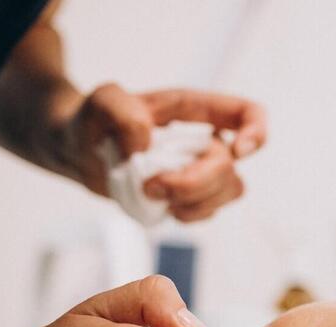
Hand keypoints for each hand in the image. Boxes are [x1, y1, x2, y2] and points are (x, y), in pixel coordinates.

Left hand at [59, 83, 266, 221]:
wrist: (80, 152)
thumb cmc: (95, 120)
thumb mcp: (100, 102)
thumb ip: (121, 113)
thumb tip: (147, 147)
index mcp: (195, 110)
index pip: (247, 113)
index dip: (255, 133)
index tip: (236, 151)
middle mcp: (206, 140)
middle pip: (230, 167)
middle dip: (194, 183)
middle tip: (152, 185)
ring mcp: (203, 170)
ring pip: (229, 192)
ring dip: (192, 201)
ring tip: (153, 195)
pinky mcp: (194, 197)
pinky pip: (209, 212)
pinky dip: (187, 214)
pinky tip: (162, 207)